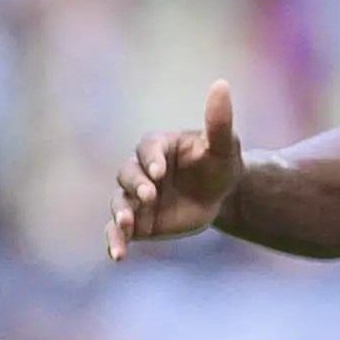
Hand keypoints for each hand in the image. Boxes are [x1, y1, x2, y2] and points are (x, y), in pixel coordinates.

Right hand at [108, 80, 245, 260]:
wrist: (221, 195)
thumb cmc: (220, 163)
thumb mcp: (224, 144)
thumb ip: (219, 120)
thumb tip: (222, 84)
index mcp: (157, 146)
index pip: (147, 149)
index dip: (152, 159)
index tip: (161, 172)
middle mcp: (140, 170)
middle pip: (127, 174)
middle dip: (136, 185)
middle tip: (150, 196)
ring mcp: (135, 196)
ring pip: (118, 202)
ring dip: (119, 213)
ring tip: (126, 225)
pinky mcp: (136, 221)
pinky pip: (118, 230)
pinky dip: (115, 241)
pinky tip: (118, 255)